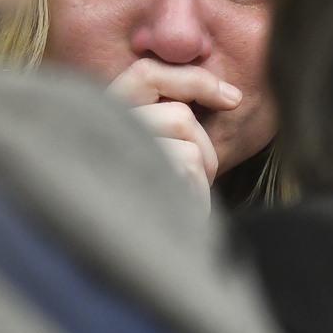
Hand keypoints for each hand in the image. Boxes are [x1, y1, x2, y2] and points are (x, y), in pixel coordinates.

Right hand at [107, 59, 241, 211]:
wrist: (122, 259)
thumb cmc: (144, 203)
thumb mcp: (152, 150)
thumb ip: (168, 120)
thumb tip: (230, 96)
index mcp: (101, 116)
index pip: (146, 73)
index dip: (193, 80)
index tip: (233, 98)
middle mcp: (98, 130)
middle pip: (180, 116)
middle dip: (204, 147)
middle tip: (199, 177)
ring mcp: (113, 155)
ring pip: (188, 144)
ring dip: (200, 175)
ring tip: (182, 199)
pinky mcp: (130, 181)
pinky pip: (186, 167)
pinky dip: (197, 193)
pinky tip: (182, 210)